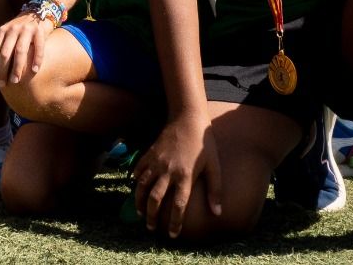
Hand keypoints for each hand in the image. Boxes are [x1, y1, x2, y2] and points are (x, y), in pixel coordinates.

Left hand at [0, 13, 55, 85]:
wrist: (39, 11)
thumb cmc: (22, 29)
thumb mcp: (9, 34)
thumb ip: (3, 47)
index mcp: (2, 31)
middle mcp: (13, 29)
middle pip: (5, 53)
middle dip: (3, 70)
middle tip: (3, 84)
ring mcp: (26, 29)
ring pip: (20, 51)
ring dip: (17, 68)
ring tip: (16, 80)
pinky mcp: (39, 30)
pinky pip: (38, 47)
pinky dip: (36, 59)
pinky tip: (35, 70)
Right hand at [133, 114, 221, 238]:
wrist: (188, 119)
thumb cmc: (204, 144)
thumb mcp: (214, 167)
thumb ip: (215, 190)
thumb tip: (217, 212)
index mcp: (185, 176)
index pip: (178, 206)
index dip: (175, 222)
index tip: (172, 235)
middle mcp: (168, 171)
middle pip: (155, 199)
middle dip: (152, 216)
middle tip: (151, 228)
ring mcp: (156, 162)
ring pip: (142, 186)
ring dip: (139, 202)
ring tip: (141, 213)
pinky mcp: (149, 153)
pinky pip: (138, 170)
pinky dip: (135, 181)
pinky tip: (136, 189)